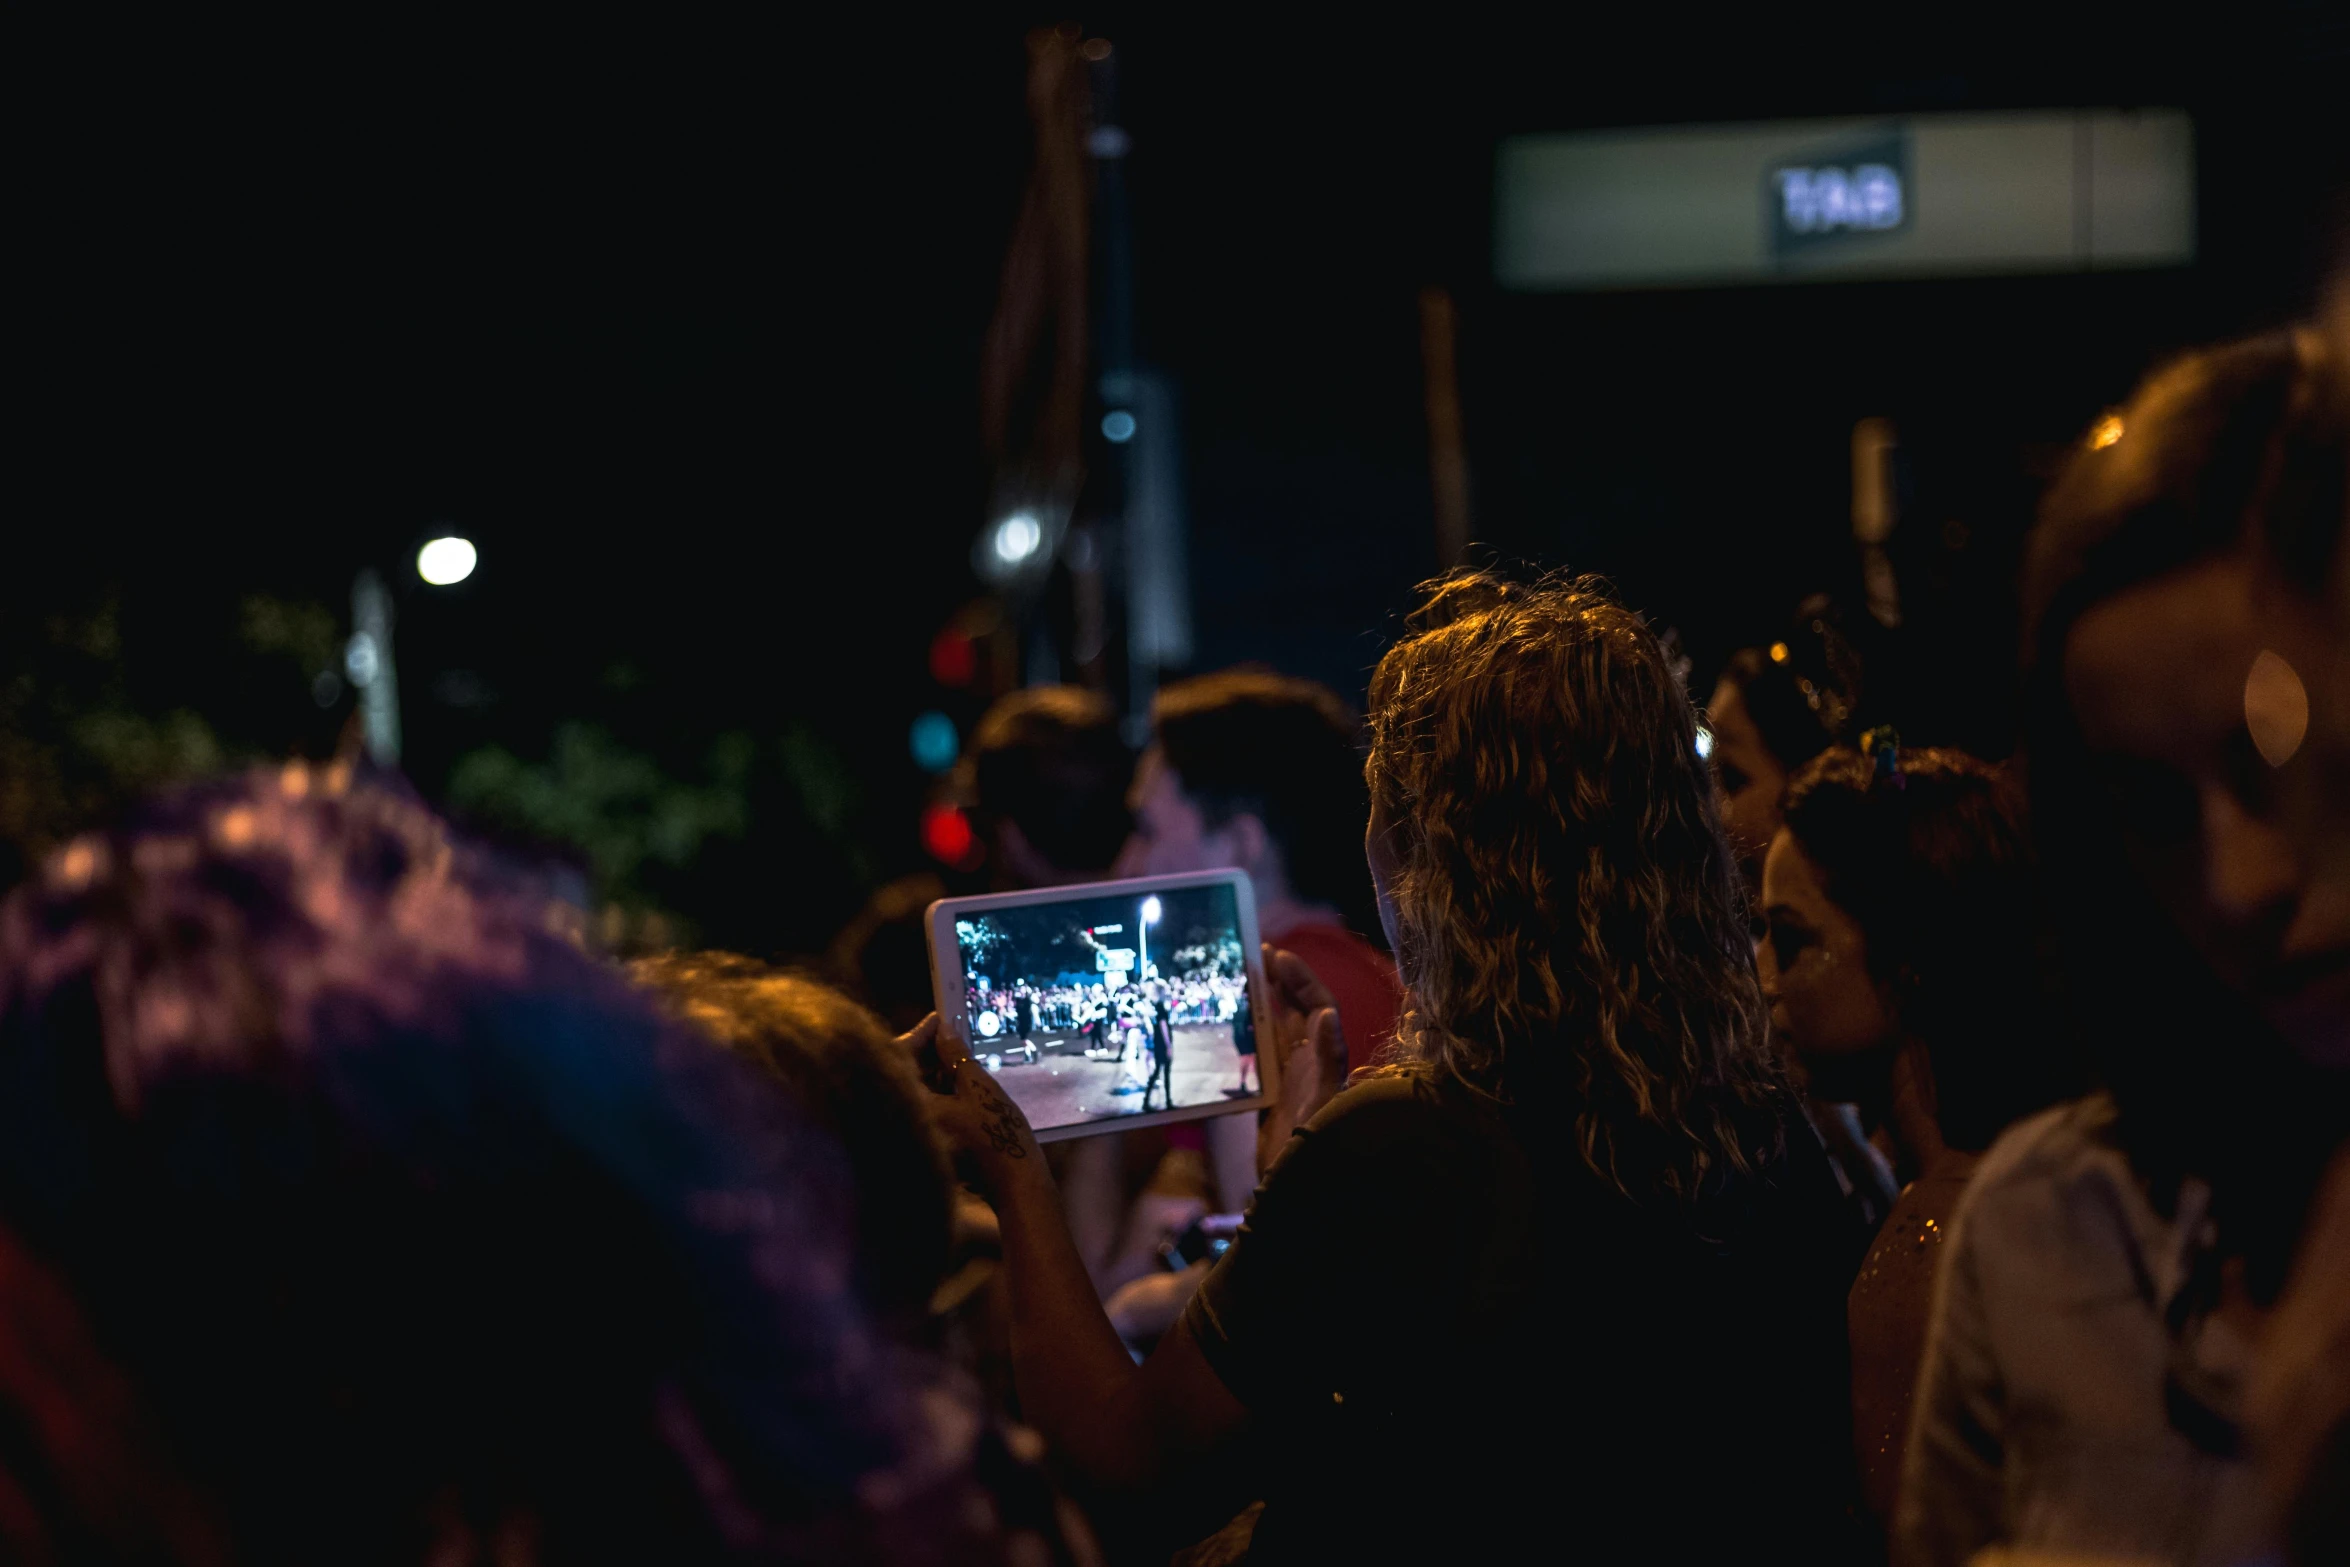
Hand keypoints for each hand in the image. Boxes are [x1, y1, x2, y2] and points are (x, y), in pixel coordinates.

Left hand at [902, 1013, 1042, 1187]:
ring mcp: (917, 1134)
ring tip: (958, 1059)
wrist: (1014, 1182)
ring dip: (932, 1074)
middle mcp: (907, 1122)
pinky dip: (936, 1094)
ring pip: (915, 1093)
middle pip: (905, 1077)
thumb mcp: (979, 1086)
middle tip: (949, 1036)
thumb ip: (956, 1056)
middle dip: (926, 1055)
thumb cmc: (998, 1137)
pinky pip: (923, 1110)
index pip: (900, 1059)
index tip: (937, 1020)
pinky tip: (957, 1084)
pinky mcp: (927, 1143)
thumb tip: (944, 1031)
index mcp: (914, 1107)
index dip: (919, 1035)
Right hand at [1257, 943, 1349, 1172]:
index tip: (1277, 955)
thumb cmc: (1314, 1145)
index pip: (1317, 1006)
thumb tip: (1327, 1013)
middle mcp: (1308, 1064)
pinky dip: (1246, 1039)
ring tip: (1238, 980)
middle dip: (1279, 982)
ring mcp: (1288, 1080)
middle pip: (1295, 1012)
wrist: (1295, 1189)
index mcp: (1323, 1058)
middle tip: (1254, 955)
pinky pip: (1258, 1059)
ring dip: (1260, 1005)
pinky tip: (1225, 1028)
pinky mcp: (1268, 1097)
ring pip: (1275, 1031)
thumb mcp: (1324, 1101)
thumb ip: (1328, 1060)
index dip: (1300, 978)